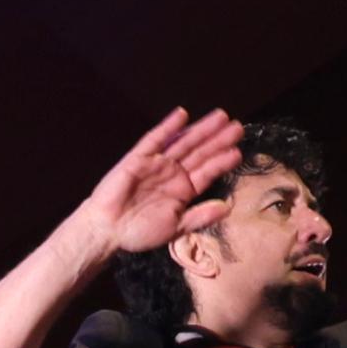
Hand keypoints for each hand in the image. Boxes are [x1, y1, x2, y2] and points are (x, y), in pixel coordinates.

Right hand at [86, 106, 245, 255]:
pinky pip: (156, 139)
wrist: (107, 231)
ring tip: (221, 117)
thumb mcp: (175, 228)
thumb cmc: (139, 232)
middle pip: (200, 152)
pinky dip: (168, 127)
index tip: (239, 151)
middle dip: (218, 139)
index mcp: (183, 190)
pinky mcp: (139, 158)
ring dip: (201, 130)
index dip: (222, 161)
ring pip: (184, 143)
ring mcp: (157, 163)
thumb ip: (200, 216)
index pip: (207, 171)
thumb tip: (227, 208)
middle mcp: (173, 173)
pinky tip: (182, 115)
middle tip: (238, 126)